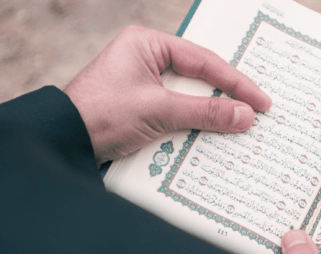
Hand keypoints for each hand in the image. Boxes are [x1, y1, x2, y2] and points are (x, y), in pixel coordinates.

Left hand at [63, 26, 271, 164]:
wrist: (60, 143)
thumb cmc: (98, 115)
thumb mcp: (157, 111)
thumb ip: (204, 111)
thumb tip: (244, 116)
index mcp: (146, 44)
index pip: (203, 60)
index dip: (236, 81)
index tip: (260, 101)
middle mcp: (144, 59)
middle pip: (197, 78)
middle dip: (225, 98)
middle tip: (256, 114)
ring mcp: (140, 84)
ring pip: (187, 98)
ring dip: (208, 116)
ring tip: (237, 129)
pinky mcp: (137, 108)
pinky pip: (174, 113)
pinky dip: (190, 127)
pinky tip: (208, 139)